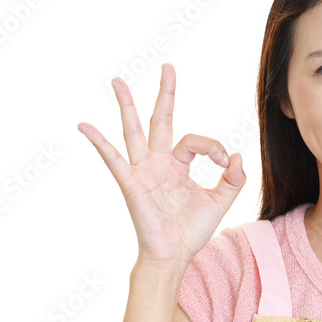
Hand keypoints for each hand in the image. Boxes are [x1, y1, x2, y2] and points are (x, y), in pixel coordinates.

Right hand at [77, 63, 245, 267]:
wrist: (175, 255)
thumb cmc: (192, 230)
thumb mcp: (220, 200)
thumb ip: (233, 178)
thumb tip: (237, 155)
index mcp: (177, 164)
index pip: (194, 141)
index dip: (212, 146)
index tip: (224, 160)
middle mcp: (158, 162)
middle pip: (160, 120)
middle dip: (165, 94)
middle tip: (168, 66)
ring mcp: (142, 171)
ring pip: (133, 131)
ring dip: (126, 105)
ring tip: (117, 80)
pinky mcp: (131, 184)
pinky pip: (113, 160)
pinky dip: (99, 142)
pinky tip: (85, 126)